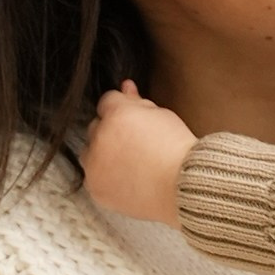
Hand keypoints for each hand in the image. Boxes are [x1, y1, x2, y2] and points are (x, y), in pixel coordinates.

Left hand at [83, 81, 196, 225]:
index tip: (135, 122)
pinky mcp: (95, 188)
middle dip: (111, 131)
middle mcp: (100, 138)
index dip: (123, 110)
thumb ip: (138, 102)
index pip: (107, 101)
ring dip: (104, 154)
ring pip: (90, 152)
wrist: (183, 188)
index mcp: (116, 115)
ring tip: (131, 163)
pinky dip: (105, 177)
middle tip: (136, 144)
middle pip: (96, 126)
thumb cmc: (178, 151)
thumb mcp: (161, 116)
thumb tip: (126, 86)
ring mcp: (94, 165)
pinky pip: (93, 177)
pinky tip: (127, 179)